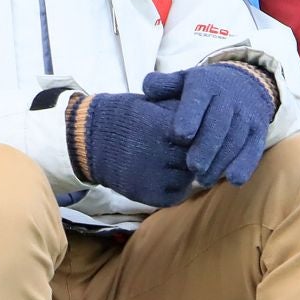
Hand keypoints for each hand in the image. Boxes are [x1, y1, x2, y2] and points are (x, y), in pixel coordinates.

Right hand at [78, 93, 193, 208]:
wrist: (88, 140)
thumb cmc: (123, 116)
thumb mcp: (151, 103)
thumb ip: (179, 111)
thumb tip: (211, 115)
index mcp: (162, 127)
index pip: (199, 133)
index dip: (199, 132)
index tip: (195, 131)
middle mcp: (161, 154)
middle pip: (196, 156)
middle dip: (195, 152)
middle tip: (186, 147)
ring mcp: (155, 177)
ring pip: (188, 177)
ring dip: (185, 170)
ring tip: (172, 160)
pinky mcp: (150, 196)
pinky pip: (176, 194)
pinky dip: (175, 187)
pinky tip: (165, 174)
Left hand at [143, 63, 276, 187]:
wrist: (246, 83)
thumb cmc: (203, 88)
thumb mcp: (183, 80)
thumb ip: (163, 85)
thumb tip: (147, 88)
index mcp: (205, 84)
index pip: (198, 99)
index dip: (189, 117)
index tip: (180, 135)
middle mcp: (228, 98)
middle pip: (218, 125)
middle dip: (206, 148)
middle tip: (192, 167)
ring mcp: (246, 114)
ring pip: (235, 140)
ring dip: (221, 162)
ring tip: (203, 180)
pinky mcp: (259, 130)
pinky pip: (254, 148)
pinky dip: (245, 164)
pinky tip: (234, 180)